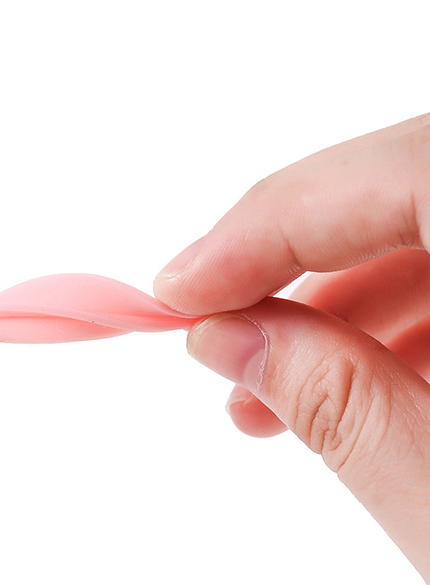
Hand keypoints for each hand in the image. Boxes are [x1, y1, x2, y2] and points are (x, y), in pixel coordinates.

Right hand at [152, 113, 429, 584]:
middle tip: (211, 334)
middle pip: (414, 185)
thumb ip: (346, 410)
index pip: (407, 174)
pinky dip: (406, 326)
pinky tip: (351, 394)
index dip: (271, 224)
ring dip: (344, 306)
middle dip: (295, 264)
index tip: (177, 288)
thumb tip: (229, 336)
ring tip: (267, 394)